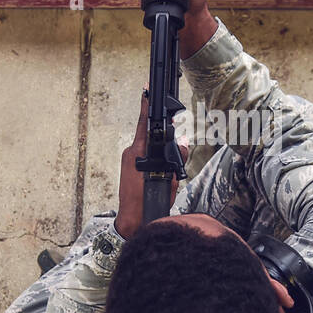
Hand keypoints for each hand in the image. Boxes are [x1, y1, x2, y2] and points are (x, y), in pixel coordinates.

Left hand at [115, 90, 187, 238]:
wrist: (132, 222)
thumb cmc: (147, 202)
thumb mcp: (169, 180)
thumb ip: (176, 158)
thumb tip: (183, 141)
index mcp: (138, 152)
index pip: (145, 123)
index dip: (146, 106)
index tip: (147, 90)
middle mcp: (132, 153)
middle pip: (152, 136)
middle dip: (166, 141)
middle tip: (171, 154)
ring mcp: (129, 160)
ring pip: (151, 148)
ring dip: (162, 157)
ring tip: (167, 177)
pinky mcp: (129, 168)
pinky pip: (146, 158)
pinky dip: (156, 163)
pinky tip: (161, 178)